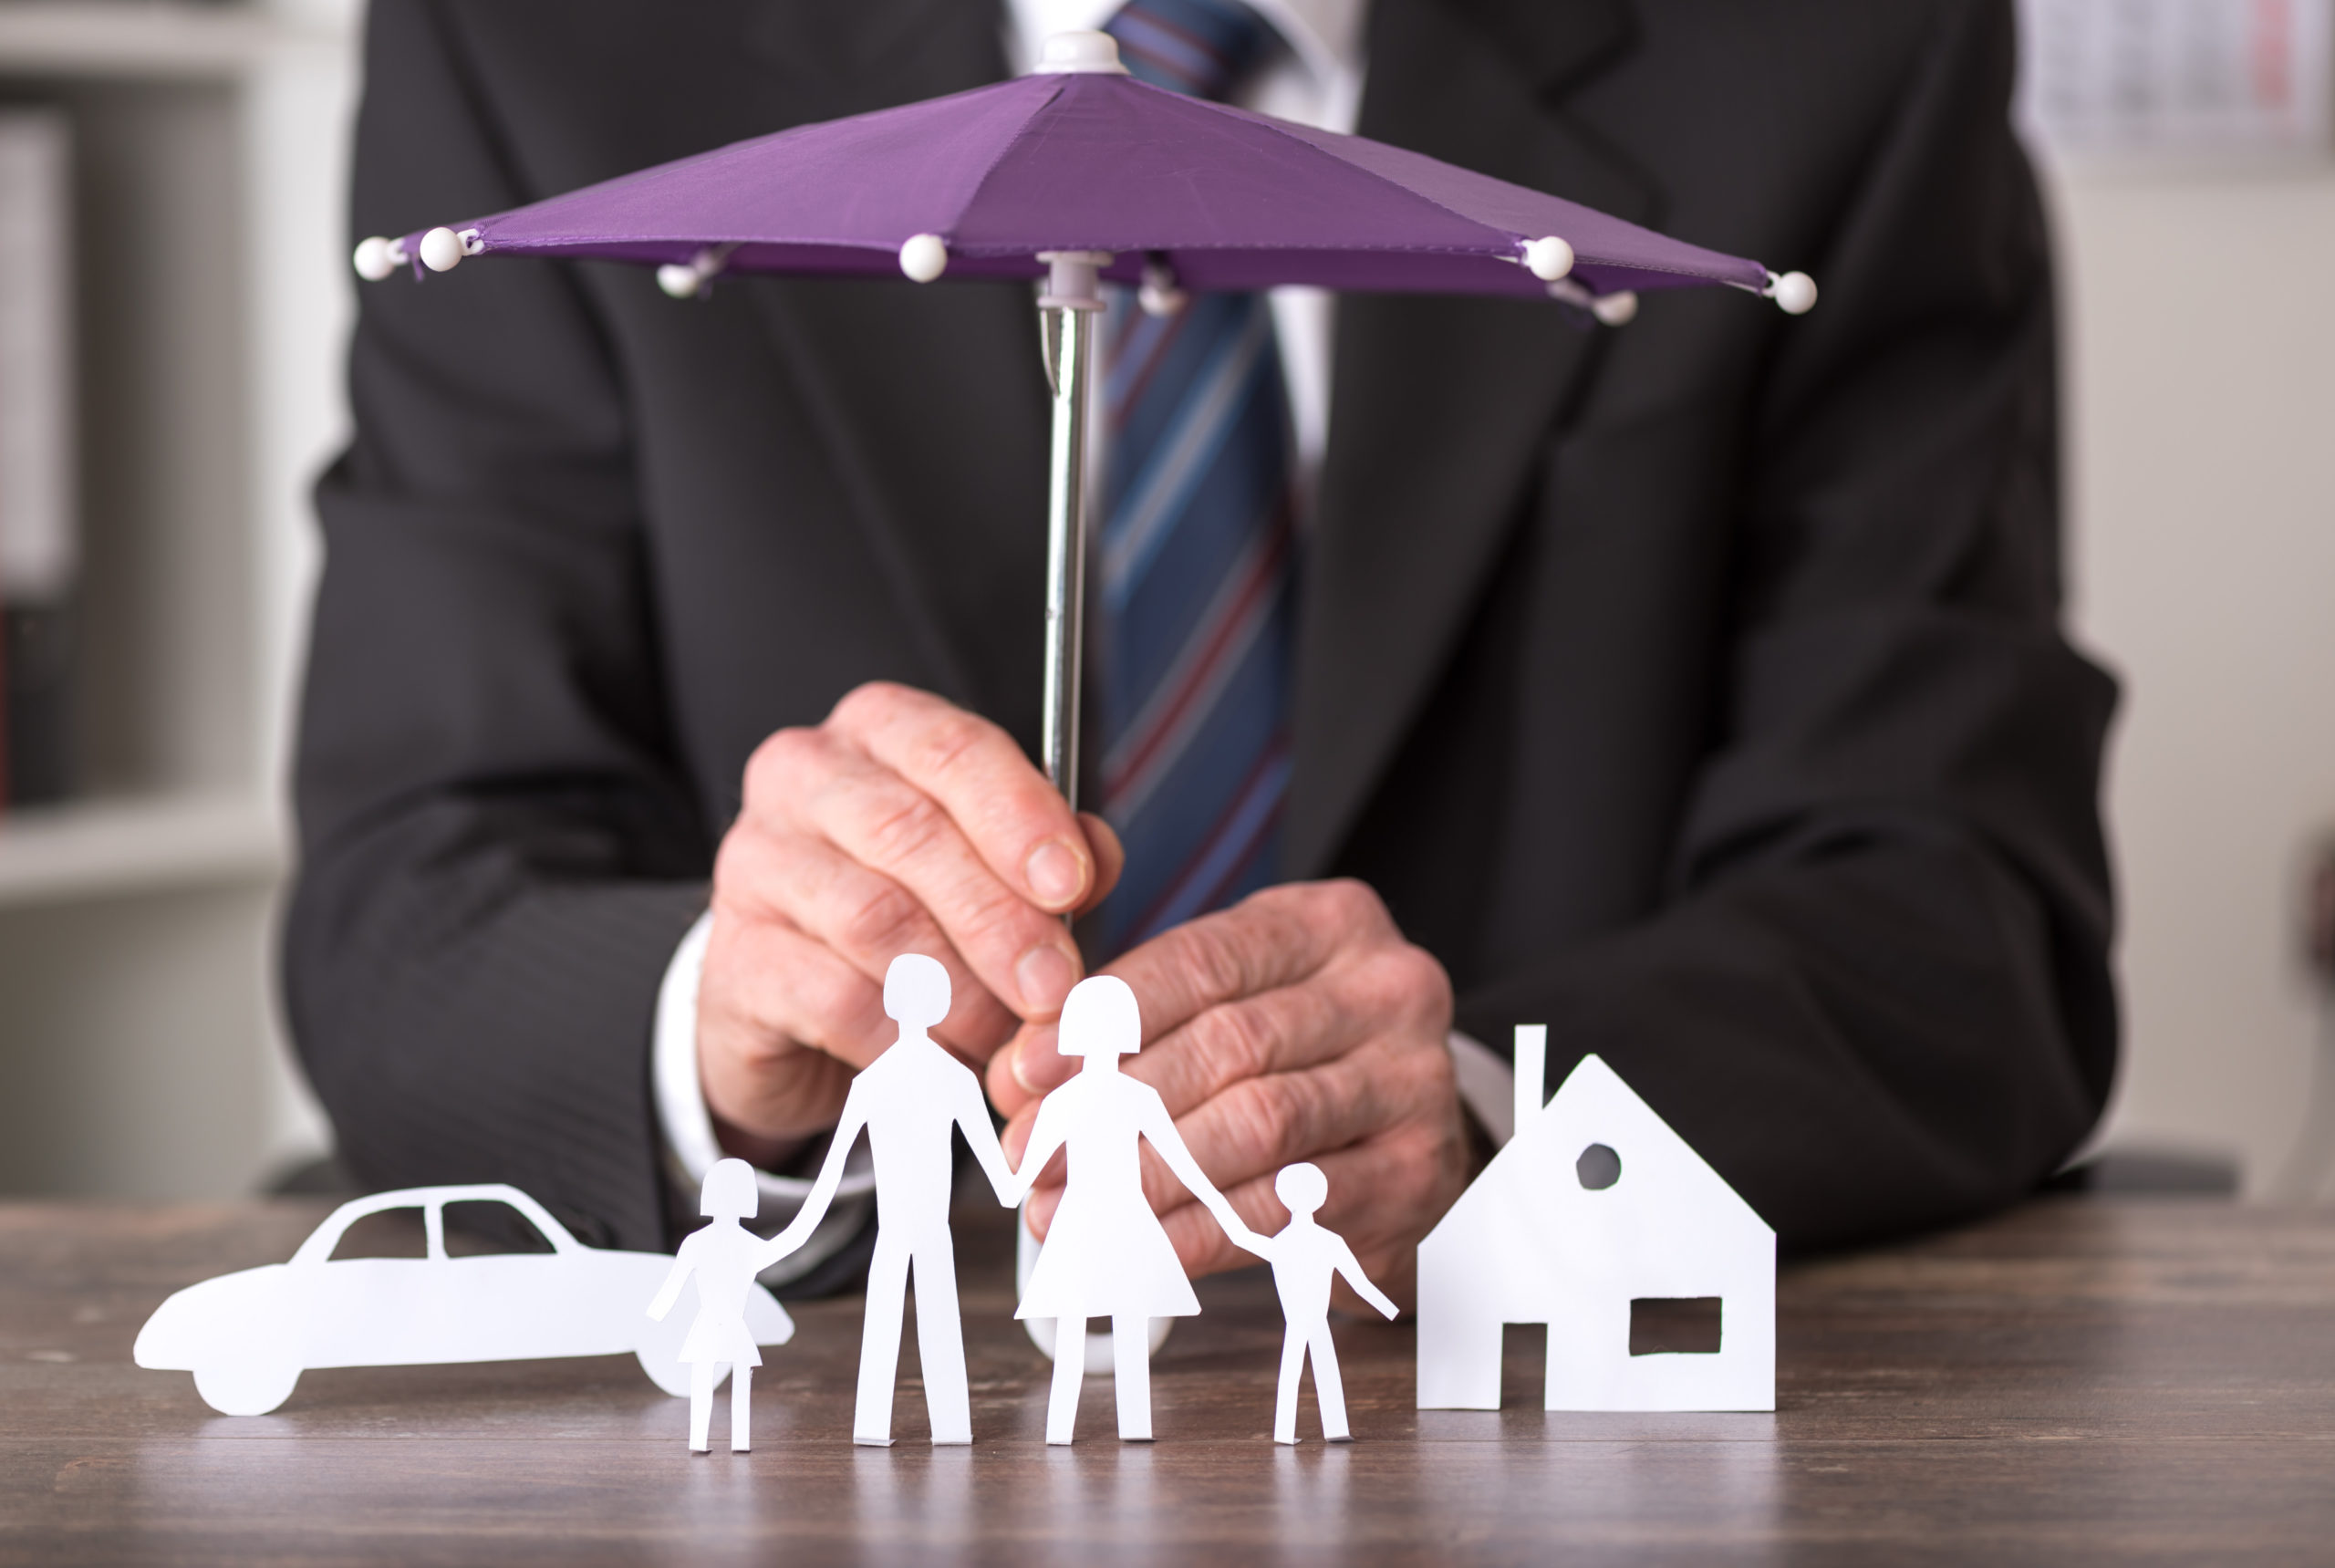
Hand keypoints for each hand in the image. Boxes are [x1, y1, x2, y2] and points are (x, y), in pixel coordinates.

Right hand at [698, 683, 1121, 1161]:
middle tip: (1054, 988)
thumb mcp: (987, 869)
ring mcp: (754, 863)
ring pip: (873, 920)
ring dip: (959, 990)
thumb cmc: (912, 915)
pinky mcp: (734, 959)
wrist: (796, 1011)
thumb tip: (1096, 860)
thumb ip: (1048, 855)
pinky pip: (834, 998)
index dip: (1020, 818)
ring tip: (1005, 1036)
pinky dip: (904, 1040)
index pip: (953, 749)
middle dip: (998, 919)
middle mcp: (804, 776)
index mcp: (880, 730)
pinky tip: (942, 1061)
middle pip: (910, 836)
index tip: (1072, 886)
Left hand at [988, 880, 1469, 1310]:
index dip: (1106, 1020)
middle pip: (1227, 1046)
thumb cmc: (1300, 1061)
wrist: (1413, 1138)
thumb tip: (1023, 1076)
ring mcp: (1412, 1083)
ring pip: (1256, 1127)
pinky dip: (1199, 1234)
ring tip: (1070, 1209)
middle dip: (1113, 1108)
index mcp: (1329, 924)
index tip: (1025, 1071)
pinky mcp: (1414, 1174)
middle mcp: (1386, 991)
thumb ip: (1138, 1022)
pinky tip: (1139, 1251)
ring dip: (1146, 1177)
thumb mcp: (1235, 1003)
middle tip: (1035, 1157)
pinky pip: (1287, 1208)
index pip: (1202, 961)